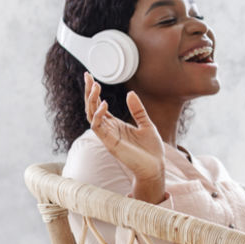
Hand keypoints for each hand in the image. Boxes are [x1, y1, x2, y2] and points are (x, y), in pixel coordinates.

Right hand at [83, 72, 165, 197]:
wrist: (156, 167)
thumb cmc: (151, 150)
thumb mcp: (147, 124)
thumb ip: (138, 110)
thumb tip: (130, 93)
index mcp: (116, 125)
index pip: (99, 105)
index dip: (94, 92)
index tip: (91, 77)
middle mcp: (109, 129)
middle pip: (92, 108)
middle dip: (89, 92)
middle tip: (87, 76)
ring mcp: (108, 136)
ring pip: (91, 115)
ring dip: (92, 101)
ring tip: (95, 86)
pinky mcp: (110, 143)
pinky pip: (98, 127)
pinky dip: (99, 115)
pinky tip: (104, 104)